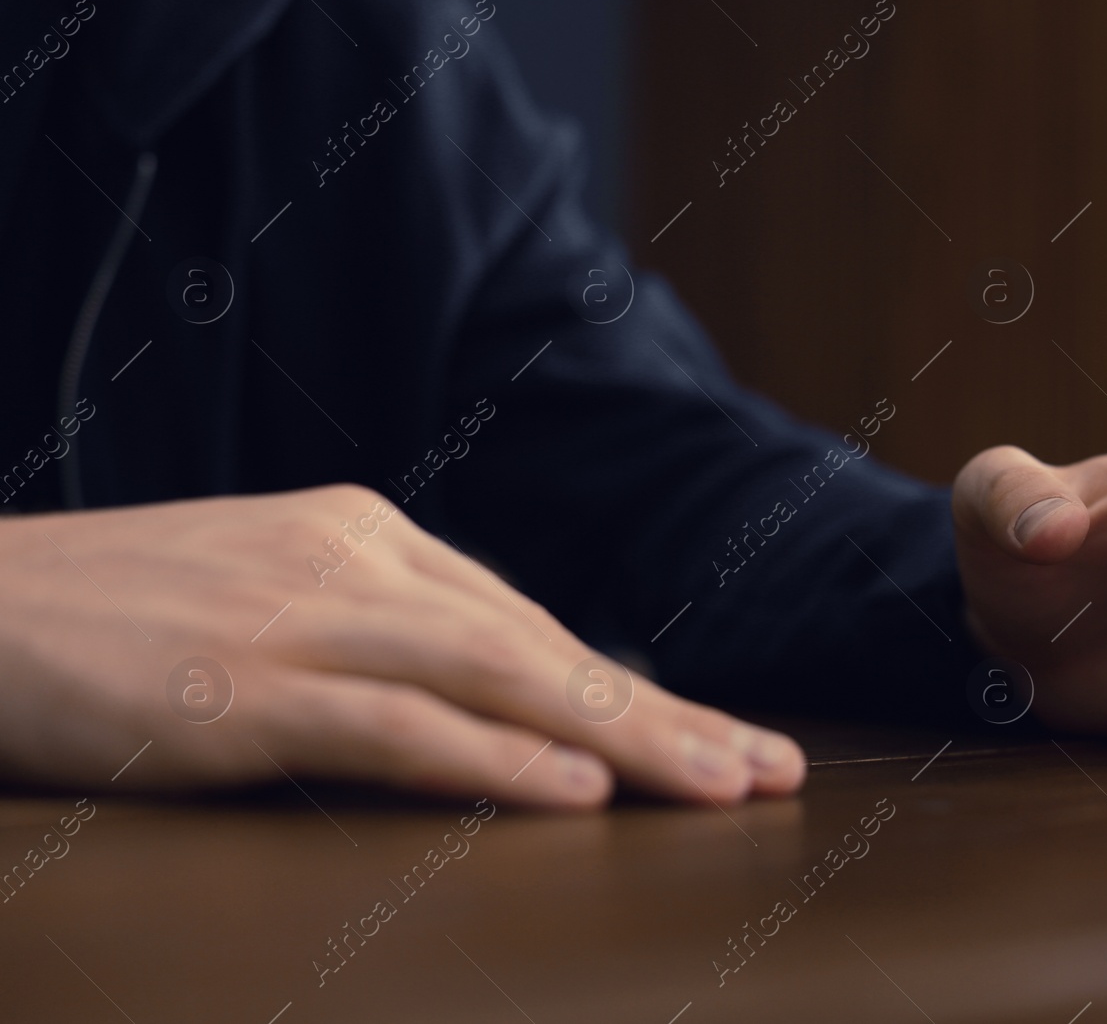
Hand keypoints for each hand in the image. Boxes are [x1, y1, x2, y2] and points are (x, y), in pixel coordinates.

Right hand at [0, 485, 804, 807]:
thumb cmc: (115, 617)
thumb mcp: (269, 602)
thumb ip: (376, 638)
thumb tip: (483, 702)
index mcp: (368, 536)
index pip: (531, 626)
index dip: (633, 689)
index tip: (718, 734)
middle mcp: (358, 560)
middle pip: (543, 650)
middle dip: (666, 716)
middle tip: (769, 767)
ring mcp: (304, 617)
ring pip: (500, 680)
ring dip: (622, 740)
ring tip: (719, 787)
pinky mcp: (243, 687)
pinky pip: (395, 725)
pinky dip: (494, 759)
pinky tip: (573, 793)